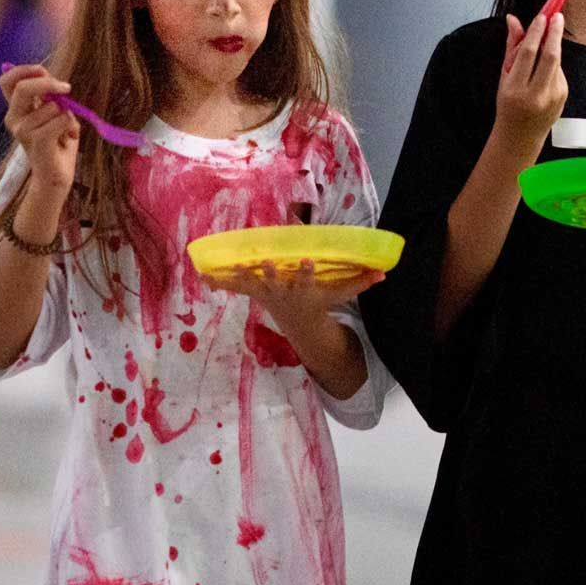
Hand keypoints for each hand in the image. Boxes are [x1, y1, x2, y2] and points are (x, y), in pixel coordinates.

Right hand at [0, 64, 79, 196]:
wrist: (57, 176)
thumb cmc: (58, 143)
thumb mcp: (56, 113)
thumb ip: (52, 97)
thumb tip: (53, 81)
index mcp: (17, 109)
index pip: (7, 81)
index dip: (24, 70)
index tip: (44, 71)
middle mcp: (14, 118)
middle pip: (23, 88)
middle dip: (48, 83)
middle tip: (66, 88)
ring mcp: (23, 131)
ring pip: (52, 106)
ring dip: (67, 115)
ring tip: (66, 131)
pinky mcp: (37, 141)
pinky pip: (60, 120)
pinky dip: (70, 125)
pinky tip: (69, 137)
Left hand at [204, 259, 385, 323]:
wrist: (301, 324)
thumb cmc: (322, 301)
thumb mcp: (341, 294)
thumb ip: (360, 282)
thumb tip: (384, 272)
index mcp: (303, 289)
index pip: (306, 278)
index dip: (305, 271)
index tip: (305, 260)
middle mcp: (282, 291)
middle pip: (274, 281)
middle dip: (269, 272)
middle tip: (264, 261)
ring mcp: (266, 293)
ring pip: (250, 283)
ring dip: (238, 276)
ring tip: (227, 267)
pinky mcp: (254, 292)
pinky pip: (234, 286)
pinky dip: (219, 281)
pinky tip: (201, 274)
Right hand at [495, 12, 567, 150]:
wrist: (520, 135)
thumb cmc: (508, 103)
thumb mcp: (504, 76)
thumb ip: (512, 47)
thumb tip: (513, 19)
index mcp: (515, 89)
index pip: (528, 54)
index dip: (536, 33)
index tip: (542, 16)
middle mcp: (536, 94)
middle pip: (550, 56)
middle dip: (555, 34)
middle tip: (557, 16)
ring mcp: (552, 97)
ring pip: (556, 63)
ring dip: (553, 46)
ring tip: (547, 38)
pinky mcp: (563, 96)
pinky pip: (559, 72)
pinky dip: (553, 64)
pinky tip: (544, 68)